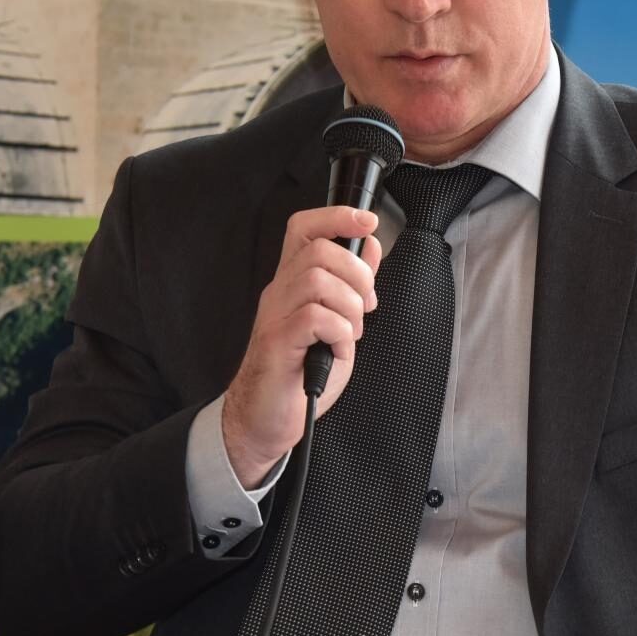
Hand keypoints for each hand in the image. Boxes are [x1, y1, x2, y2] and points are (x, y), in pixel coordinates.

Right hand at [222, 206, 381, 486]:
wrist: (265, 419)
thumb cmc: (300, 375)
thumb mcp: (337, 323)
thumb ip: (351, 285)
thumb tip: (371, 247)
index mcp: (292, 283)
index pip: (305, 228)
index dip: (338, 216)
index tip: (369, 222)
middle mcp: (280, 292)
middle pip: (320, 250)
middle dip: (358, 275)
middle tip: (365, 307)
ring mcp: (275, 316)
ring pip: (319, 280)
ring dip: (350, 305)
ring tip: (349, 332)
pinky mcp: (277, 342)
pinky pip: (316, 317)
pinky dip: (339, 331)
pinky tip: (336, 348)